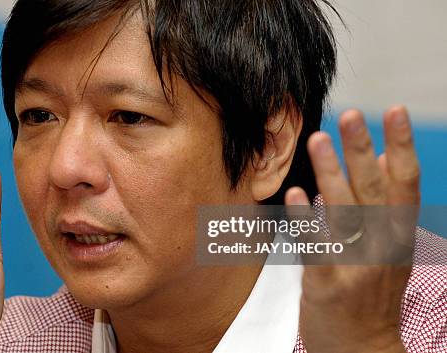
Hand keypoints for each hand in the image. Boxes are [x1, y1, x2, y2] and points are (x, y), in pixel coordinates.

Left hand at [285, 105, 418, 352]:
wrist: (363, 349)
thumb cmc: (372, 294)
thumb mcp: (390, 250)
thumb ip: (386, 206)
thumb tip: (381, 159)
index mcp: (399, 234)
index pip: (405, 183)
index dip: (401, 145)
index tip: (396, 111)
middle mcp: (382, 246)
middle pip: (374, 190)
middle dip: (363, 149)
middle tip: (352, 113)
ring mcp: (354, 265)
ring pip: (344, 212)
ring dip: (331, 173)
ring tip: (318, 139)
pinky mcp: (326, 284)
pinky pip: (316, 247)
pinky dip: (308, 219)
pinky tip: (297, 194)